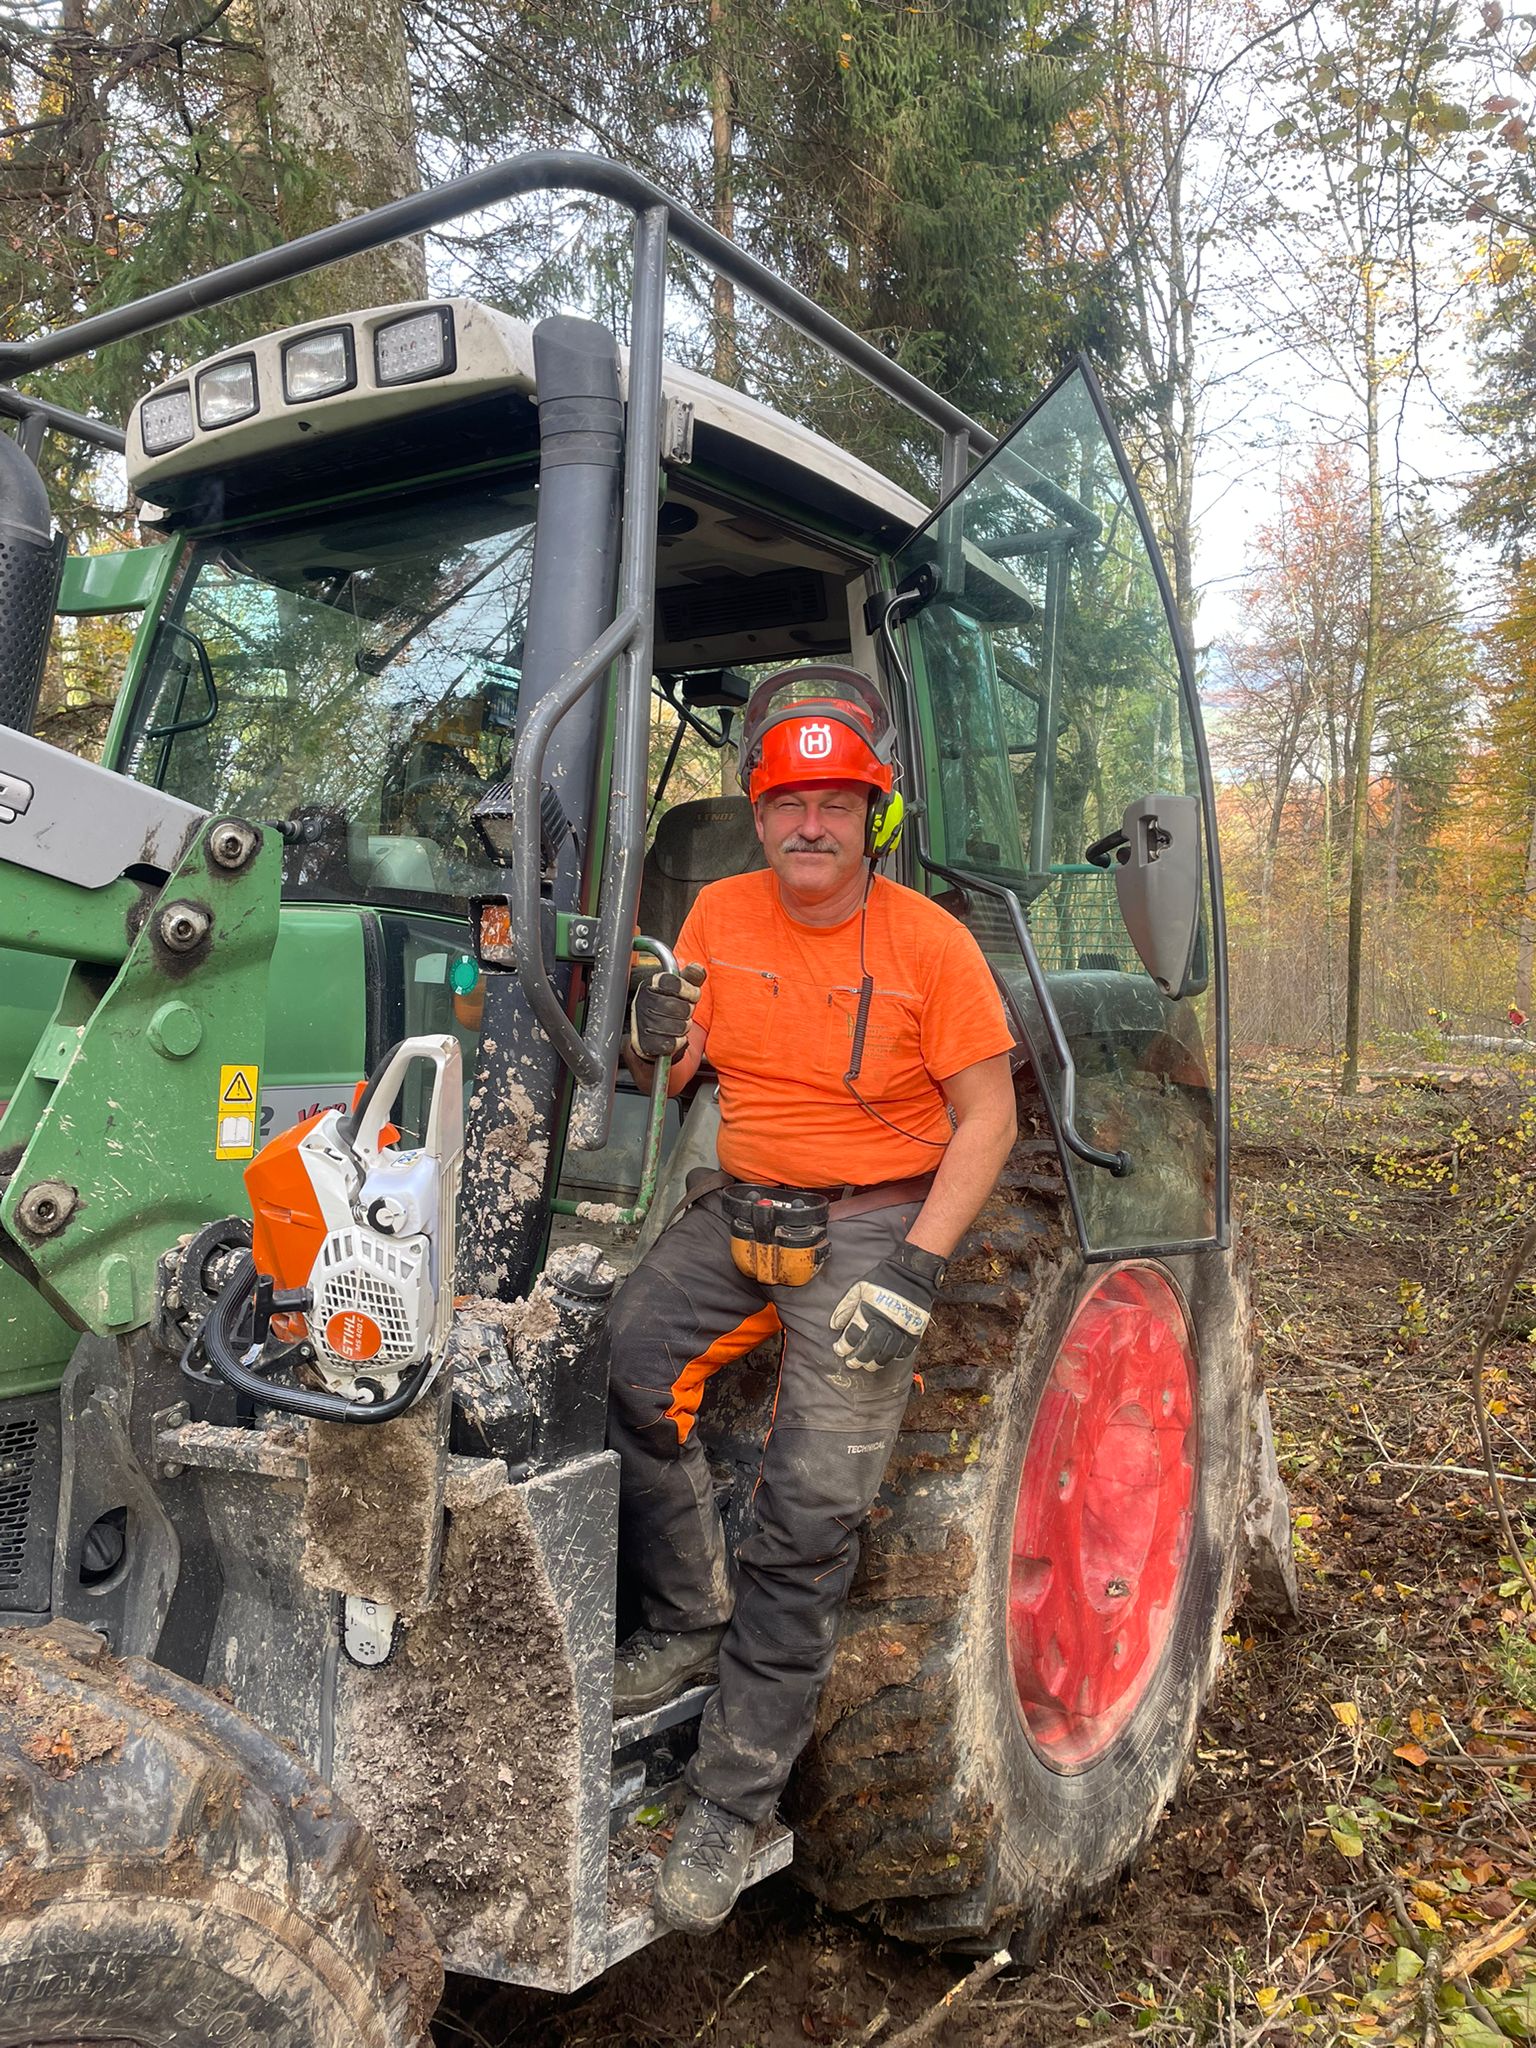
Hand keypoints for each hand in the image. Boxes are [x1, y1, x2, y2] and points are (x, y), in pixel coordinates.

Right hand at [629, 961, 705, 1061]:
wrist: (646, 1034)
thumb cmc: (665, 1007)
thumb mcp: (678, 988)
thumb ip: (690, 977)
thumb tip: (698, 968)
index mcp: (650, 984)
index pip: (674, 983)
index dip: (689, 991)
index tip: (691, 994)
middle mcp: (642, 1002)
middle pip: (681, 1007)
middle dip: (688, 1011)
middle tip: (683, 1012)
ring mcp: (643, 1023)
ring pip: (680, 1026)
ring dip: (684, 1027)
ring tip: (677, 1023)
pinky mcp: (646, 1043)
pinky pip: (674, 1043)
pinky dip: (679, 1041)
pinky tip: (672, 1036)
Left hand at [829, 1241, 945, 1371]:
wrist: (911, 1273)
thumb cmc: (882, 1280)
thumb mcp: (859, 1288)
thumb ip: (845, 1307)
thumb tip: (834, 1326)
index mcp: (868, 1311)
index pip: (853, 1335)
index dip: (844, 1346)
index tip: (839, 1350)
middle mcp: (884, 1322)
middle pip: (868, 1348)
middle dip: (857, 1359)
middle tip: (851, 1363)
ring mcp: (901, 1328)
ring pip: (886, 1353)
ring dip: (875, 1362)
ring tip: (868, 1365)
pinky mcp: (915, 1330)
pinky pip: (904, 1350)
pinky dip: (894, 1357)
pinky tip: (887, 1357)